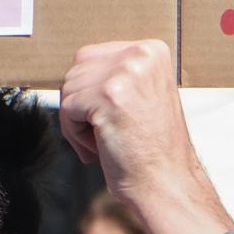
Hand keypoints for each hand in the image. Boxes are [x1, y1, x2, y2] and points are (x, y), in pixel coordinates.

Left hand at [59, 40, 232, 233]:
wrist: (167, 184)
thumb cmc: (150, 148)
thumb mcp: (140, 95)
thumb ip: (114, 74)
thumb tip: (72, 72)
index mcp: (152, 50)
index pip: (90, 57)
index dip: (89, 92)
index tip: (109, 118)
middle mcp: (141, 54)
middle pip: (76, 70)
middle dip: (80, 106)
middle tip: (103, 135)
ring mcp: (125, 73)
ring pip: (68, 89)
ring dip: (76, 121)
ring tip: (103, 142)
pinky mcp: (108, 95)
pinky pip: (66, 109)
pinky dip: (74, 134)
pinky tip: (99, 149)